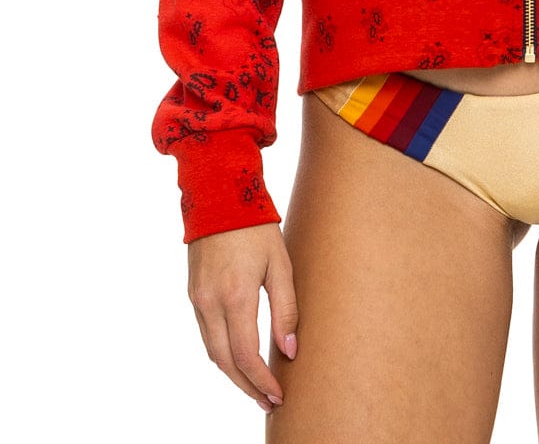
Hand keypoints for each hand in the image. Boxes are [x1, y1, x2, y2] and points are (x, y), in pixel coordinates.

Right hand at [187, 222, 297, 413]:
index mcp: (235, 295)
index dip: (261, 381)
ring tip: (256, 386)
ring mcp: (197, 298)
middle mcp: (210, 301)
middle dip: (246, 386)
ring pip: (212, 351)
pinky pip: (206, 333)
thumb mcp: (281, 263)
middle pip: (224, 362)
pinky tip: (238, 356)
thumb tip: (289, 351)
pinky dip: (221, 352)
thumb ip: (286, 309)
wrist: (220, 194)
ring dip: (232, 373)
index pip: (245, 355)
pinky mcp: (193, 293)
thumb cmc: (257, 226)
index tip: (277, 395)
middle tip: (268, 400)